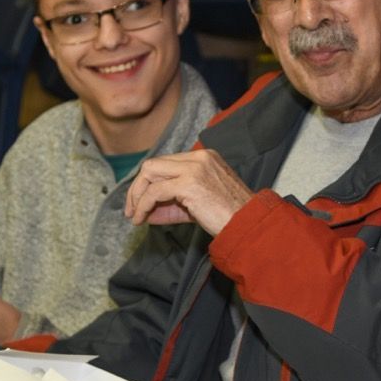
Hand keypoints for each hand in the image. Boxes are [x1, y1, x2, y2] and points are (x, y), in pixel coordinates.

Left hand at [124, 149, 253, 234]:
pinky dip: (143, 205)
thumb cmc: (229, 216)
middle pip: (153, 164)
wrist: (249, 224)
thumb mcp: (198, 204)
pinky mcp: (189, 183)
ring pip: (149, 172)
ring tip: (134, 216)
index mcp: (204, 157)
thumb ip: (173, 204)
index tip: (141, 203)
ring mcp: (194, 168)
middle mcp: (198, 157)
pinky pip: (155, 191)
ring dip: (137, 196)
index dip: (149, 184)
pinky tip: (141, 219)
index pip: (165, 163)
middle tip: (131, 209)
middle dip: (137, 188)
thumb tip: (146, 212)